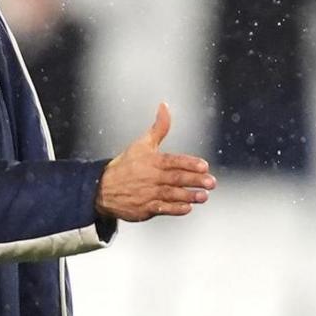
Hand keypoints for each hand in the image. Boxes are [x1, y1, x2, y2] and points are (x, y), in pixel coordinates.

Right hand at [96, 103, 216, 221]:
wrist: (103, 188)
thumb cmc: (126, 165)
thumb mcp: (142, 143)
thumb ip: (159, 127)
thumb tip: (165, 106)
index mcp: (152, 160)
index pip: (174, 161)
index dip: (190, 163)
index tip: (204, 166)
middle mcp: (151, 177)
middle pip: (176, 178)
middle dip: (195, 180)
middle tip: (211, 182)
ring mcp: (148, 193)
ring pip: (172, 194)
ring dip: (189, 196)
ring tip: (204, 196)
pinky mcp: (145, 208)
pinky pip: (162, 209)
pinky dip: (175, 209)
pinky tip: (187, 208)